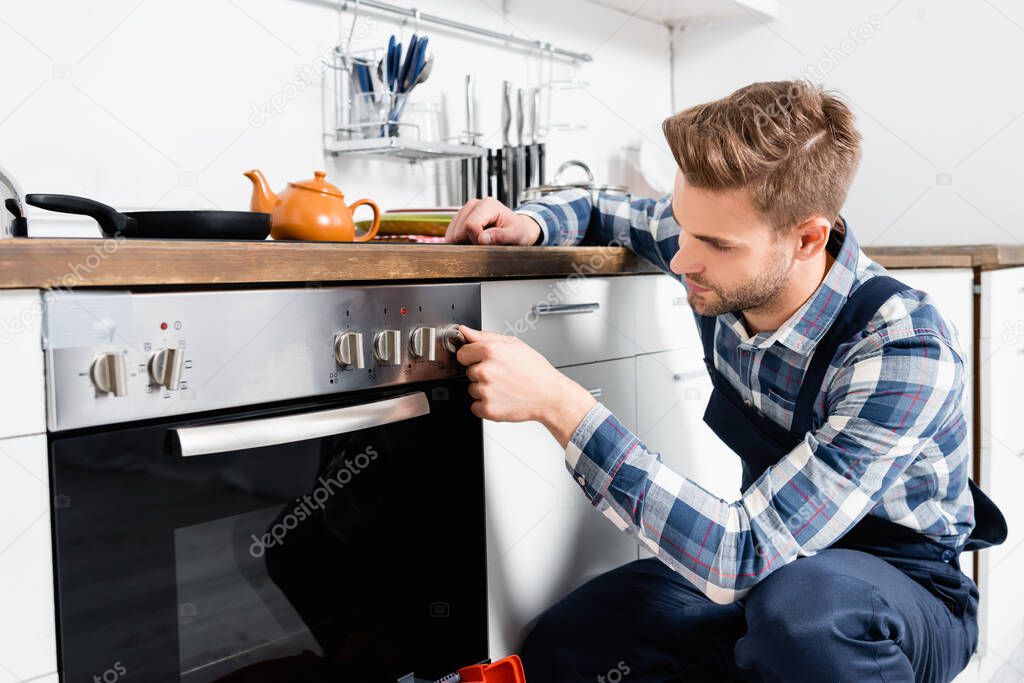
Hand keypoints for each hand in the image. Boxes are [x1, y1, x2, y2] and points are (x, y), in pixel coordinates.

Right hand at [444, 198, 541, 244]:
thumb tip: (482, 239)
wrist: (518, 229)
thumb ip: (501, 236)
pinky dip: (460, 242)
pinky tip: (473, 241)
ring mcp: (465, 211)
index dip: (475, 239)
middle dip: (469, 242)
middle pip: (459, 230)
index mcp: (488, 205)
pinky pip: (452, 234)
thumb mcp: (515, 234)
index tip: (486, 245)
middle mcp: (474, 204)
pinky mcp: (459, 219)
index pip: (469, 225)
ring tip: (480, 242)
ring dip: (464, 242)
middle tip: (485, 244)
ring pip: (453, 233)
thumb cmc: (518, 231)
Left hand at [455, 325, 596, 447]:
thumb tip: (464, 331)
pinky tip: (502, 399)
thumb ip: (484, 336)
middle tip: (502, 375)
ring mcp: (485, 391)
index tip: (483, 361)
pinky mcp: (487, 409)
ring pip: (472, 389)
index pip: (462, 353)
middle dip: (481, 373)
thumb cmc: (535, 371)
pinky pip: (475, 406)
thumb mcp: (514, 344)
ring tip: (504, 387)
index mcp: (490, 351)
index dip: (473, 357)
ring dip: (484, 390)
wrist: (549, 395)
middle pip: (468, 372)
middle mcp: (485, 371)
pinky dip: (486, 405)